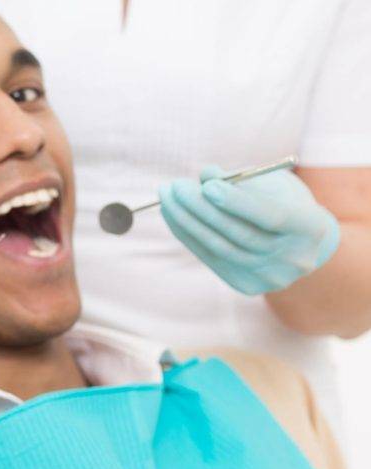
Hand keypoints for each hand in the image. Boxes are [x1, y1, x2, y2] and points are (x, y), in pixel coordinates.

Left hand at [159, 165, 339, 294]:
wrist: (297, 244)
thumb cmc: (282, 202)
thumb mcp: (270, 183)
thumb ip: (241, 180)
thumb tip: (205, 175)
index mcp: (310, 228)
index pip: (272, 216)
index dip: (237, 201)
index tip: (207, 184)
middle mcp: (294, 258)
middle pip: (240, 234)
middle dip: (202, 209)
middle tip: (175, 186)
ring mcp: (270, 277)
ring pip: (221, 247)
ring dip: (187, 221)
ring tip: (167, 198)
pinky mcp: (246, 285)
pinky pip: (211, 257)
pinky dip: (188, 236)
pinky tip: (172, 216)